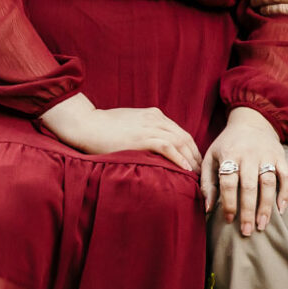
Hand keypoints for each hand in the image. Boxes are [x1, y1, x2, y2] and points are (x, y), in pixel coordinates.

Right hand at [40, 95, 200, 172]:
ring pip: (179, 142)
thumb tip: (155, 148)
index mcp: (154, 114)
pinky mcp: (143, 137)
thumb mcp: (131, 124)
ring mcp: (150, 127)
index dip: (190, 147)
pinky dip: (179, 158)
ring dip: (190, 159)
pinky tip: (185, 169)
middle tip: (200, 171)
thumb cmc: (105, 127)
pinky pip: (168, 147)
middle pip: (184, 137)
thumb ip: (145, 131)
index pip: (180, 131)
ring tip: (196, 174)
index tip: (194, 161)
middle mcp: (156, 118)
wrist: (87, 125)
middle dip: (195, 154)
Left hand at [201, 106, 287, 235]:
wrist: (251, 121)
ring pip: (268, 183)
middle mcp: (249, 154)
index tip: (228, 220)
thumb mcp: (211, 157)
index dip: (229, 203)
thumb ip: (207, 182)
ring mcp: (267, 155)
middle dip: (248, 211)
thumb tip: (208, 209)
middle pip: (249, 186)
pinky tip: (281, 210)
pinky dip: (285, 193)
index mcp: (229, 154)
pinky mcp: (280, 156)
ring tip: (262, 225)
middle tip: (247, 231)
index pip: (229, 182)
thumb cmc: (227, 144)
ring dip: (266, 206)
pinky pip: (286, 176)